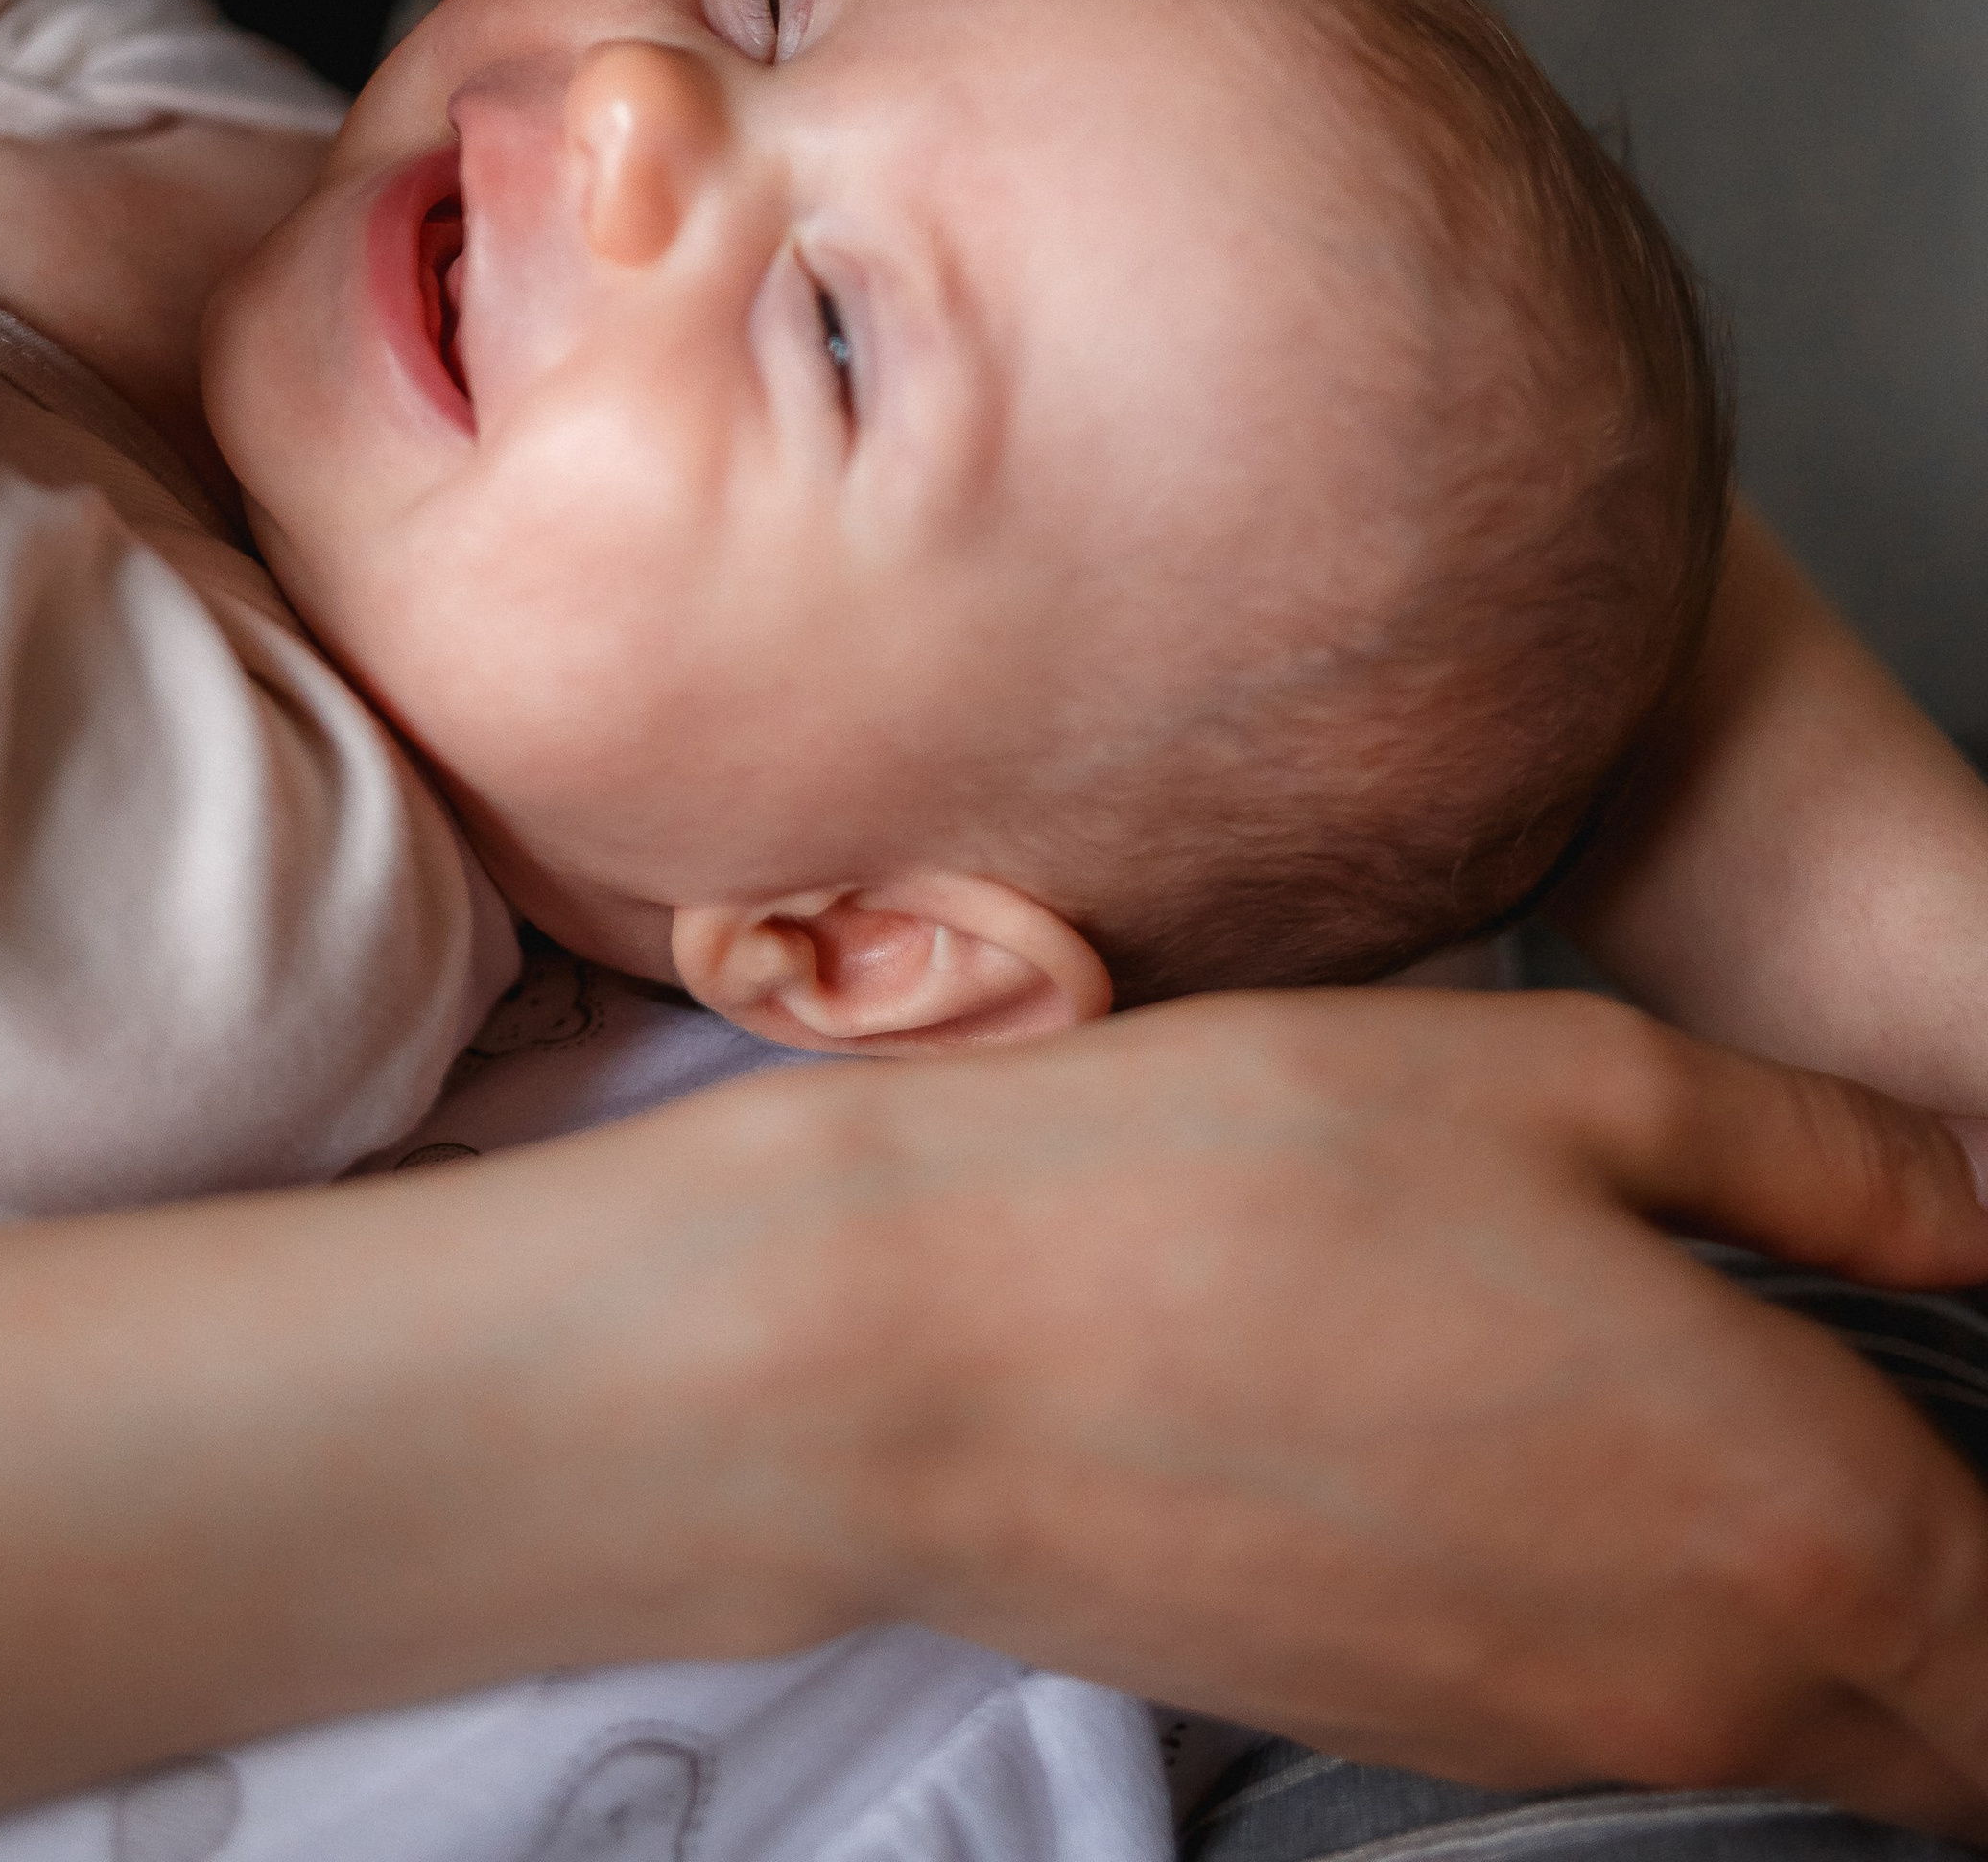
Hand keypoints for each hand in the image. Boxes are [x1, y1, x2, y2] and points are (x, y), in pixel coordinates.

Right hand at [748, 989, 1987, 1831]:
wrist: (932, 1352)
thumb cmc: (1238, 1177)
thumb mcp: (1568, 1078)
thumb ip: (1827, 1156)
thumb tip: (1983, 1196)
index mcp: (1806, 1512)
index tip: (1978, 1382)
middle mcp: (1717, 1676)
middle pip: (1965, 1734)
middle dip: (1976, 1612)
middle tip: (1913, 1436)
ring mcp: (1570, 1733)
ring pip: (1826, 1736)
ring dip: (1861, 1634)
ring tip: (1765, 1433)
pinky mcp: (1436, 1732)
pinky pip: (1661, 1720)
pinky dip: (1700, 1638)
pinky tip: (1598, 1470)